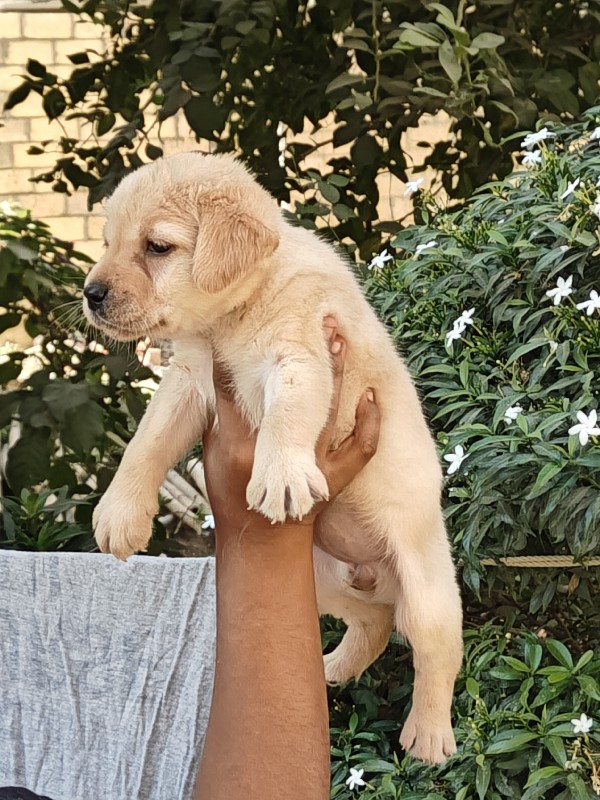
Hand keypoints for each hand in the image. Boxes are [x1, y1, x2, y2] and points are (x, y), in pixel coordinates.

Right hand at [202, 317, 379, 530]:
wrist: (264, 541)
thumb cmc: (233, 496)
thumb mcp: (213, 456)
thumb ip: (220, 416)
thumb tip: (221, 370)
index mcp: (237, 447)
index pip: (234, 390)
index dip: (236, 355)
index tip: (240, 323)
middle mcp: (275, 454)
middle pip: (288, 393)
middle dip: (299, 352)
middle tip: (312, 318)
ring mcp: (309, 466)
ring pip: (327, 411)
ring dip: (336, 372)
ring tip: (339, 337)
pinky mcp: (334, 477)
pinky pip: (360, 448)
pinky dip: (368, 422)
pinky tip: (370, 394)